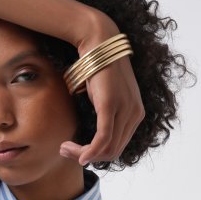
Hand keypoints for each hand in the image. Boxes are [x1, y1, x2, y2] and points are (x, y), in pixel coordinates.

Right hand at [60, 18, 145, 165]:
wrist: (99, 42)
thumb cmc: (98, 69)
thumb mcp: (105, 97)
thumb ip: (106, 117)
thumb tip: (94, 138)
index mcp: (136, 114)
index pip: (118, 147)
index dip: (96, 155)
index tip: (76, 151)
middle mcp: (135, 114)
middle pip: (112, 151)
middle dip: (88, 156)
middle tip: (65, 150)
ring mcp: (125, 110)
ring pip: (107, 148)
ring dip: (83, 153)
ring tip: (64, 148)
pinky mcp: (112, 106)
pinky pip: (102, 138)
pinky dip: (89, 151)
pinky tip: (78, 155)